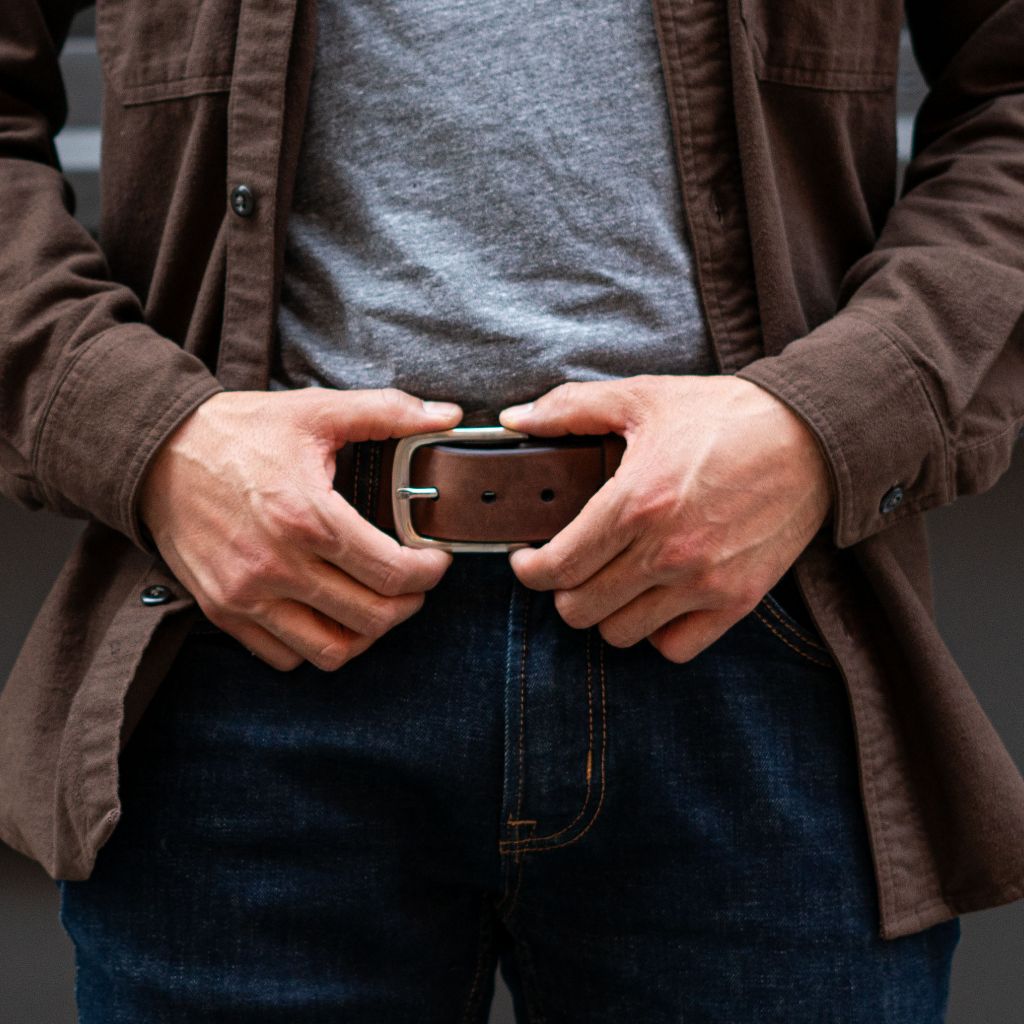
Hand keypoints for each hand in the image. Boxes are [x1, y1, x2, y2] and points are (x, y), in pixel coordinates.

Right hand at [139, 387, 463, 670]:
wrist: (156, 451)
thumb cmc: (240, 432)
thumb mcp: (316, 411)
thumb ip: (388, 412)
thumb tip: (448, 416)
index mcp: (307, 516)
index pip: (393, 573)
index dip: (429, 572)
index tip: (435, 560)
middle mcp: (277, 565)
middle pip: (372, 618)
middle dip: (408, 604)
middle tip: (414, 583)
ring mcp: (246, 595)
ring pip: (332, 650)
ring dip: (366, 634)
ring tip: (375, 604)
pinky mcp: (223, 611)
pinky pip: (285, 657)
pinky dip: (315, 645)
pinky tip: (327, 613)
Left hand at [497, 375, 832, 662]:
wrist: (813, 436)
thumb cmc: (725, 416)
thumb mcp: (644, 397)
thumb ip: (571, 408)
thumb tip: (515, 419)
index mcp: (635, 502)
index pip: (556, 567)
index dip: (529, 570)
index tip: (528, 559)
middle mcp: (666, 551)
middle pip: (579, 610)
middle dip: (563, 590)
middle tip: (570, 567)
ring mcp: (704, 582)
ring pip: (620, 634)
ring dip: (606, 612)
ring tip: (612, 582)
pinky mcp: (738, 601)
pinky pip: (675, 648)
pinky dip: (656, 632)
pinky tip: (655, 600)